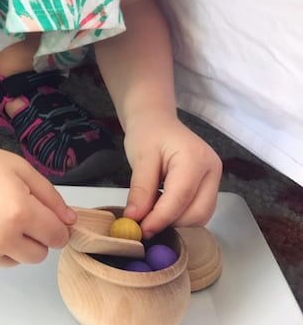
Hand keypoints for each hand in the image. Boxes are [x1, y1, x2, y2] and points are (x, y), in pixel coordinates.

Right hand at [0, 138, 76, 268]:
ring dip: (13, 245)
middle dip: (36, 237)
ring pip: (16, 261)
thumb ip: (51, 197)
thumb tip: (70, 222)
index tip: (46, 217)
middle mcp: (1, 237)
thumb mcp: (22, 170)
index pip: (57, 237)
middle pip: (39, 255)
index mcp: (19, 212)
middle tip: (17, 214)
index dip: (56, 226)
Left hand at [121, 112, 221, 237]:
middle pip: (198, 212)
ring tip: (150, 211)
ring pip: (200, 215)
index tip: (140, 230)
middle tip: (143, 224)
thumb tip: (135, 219)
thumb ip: (140, 190)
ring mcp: (215, 179)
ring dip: (175, 221)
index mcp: (196, 158)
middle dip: (170, 222)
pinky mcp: (210, 187)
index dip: (160, 218)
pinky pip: (198, 210)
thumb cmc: (148, 133)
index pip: (181, 198)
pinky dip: (179, 215)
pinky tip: (160, 206)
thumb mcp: (140, 158)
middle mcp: (213, 170)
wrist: (156, 120)